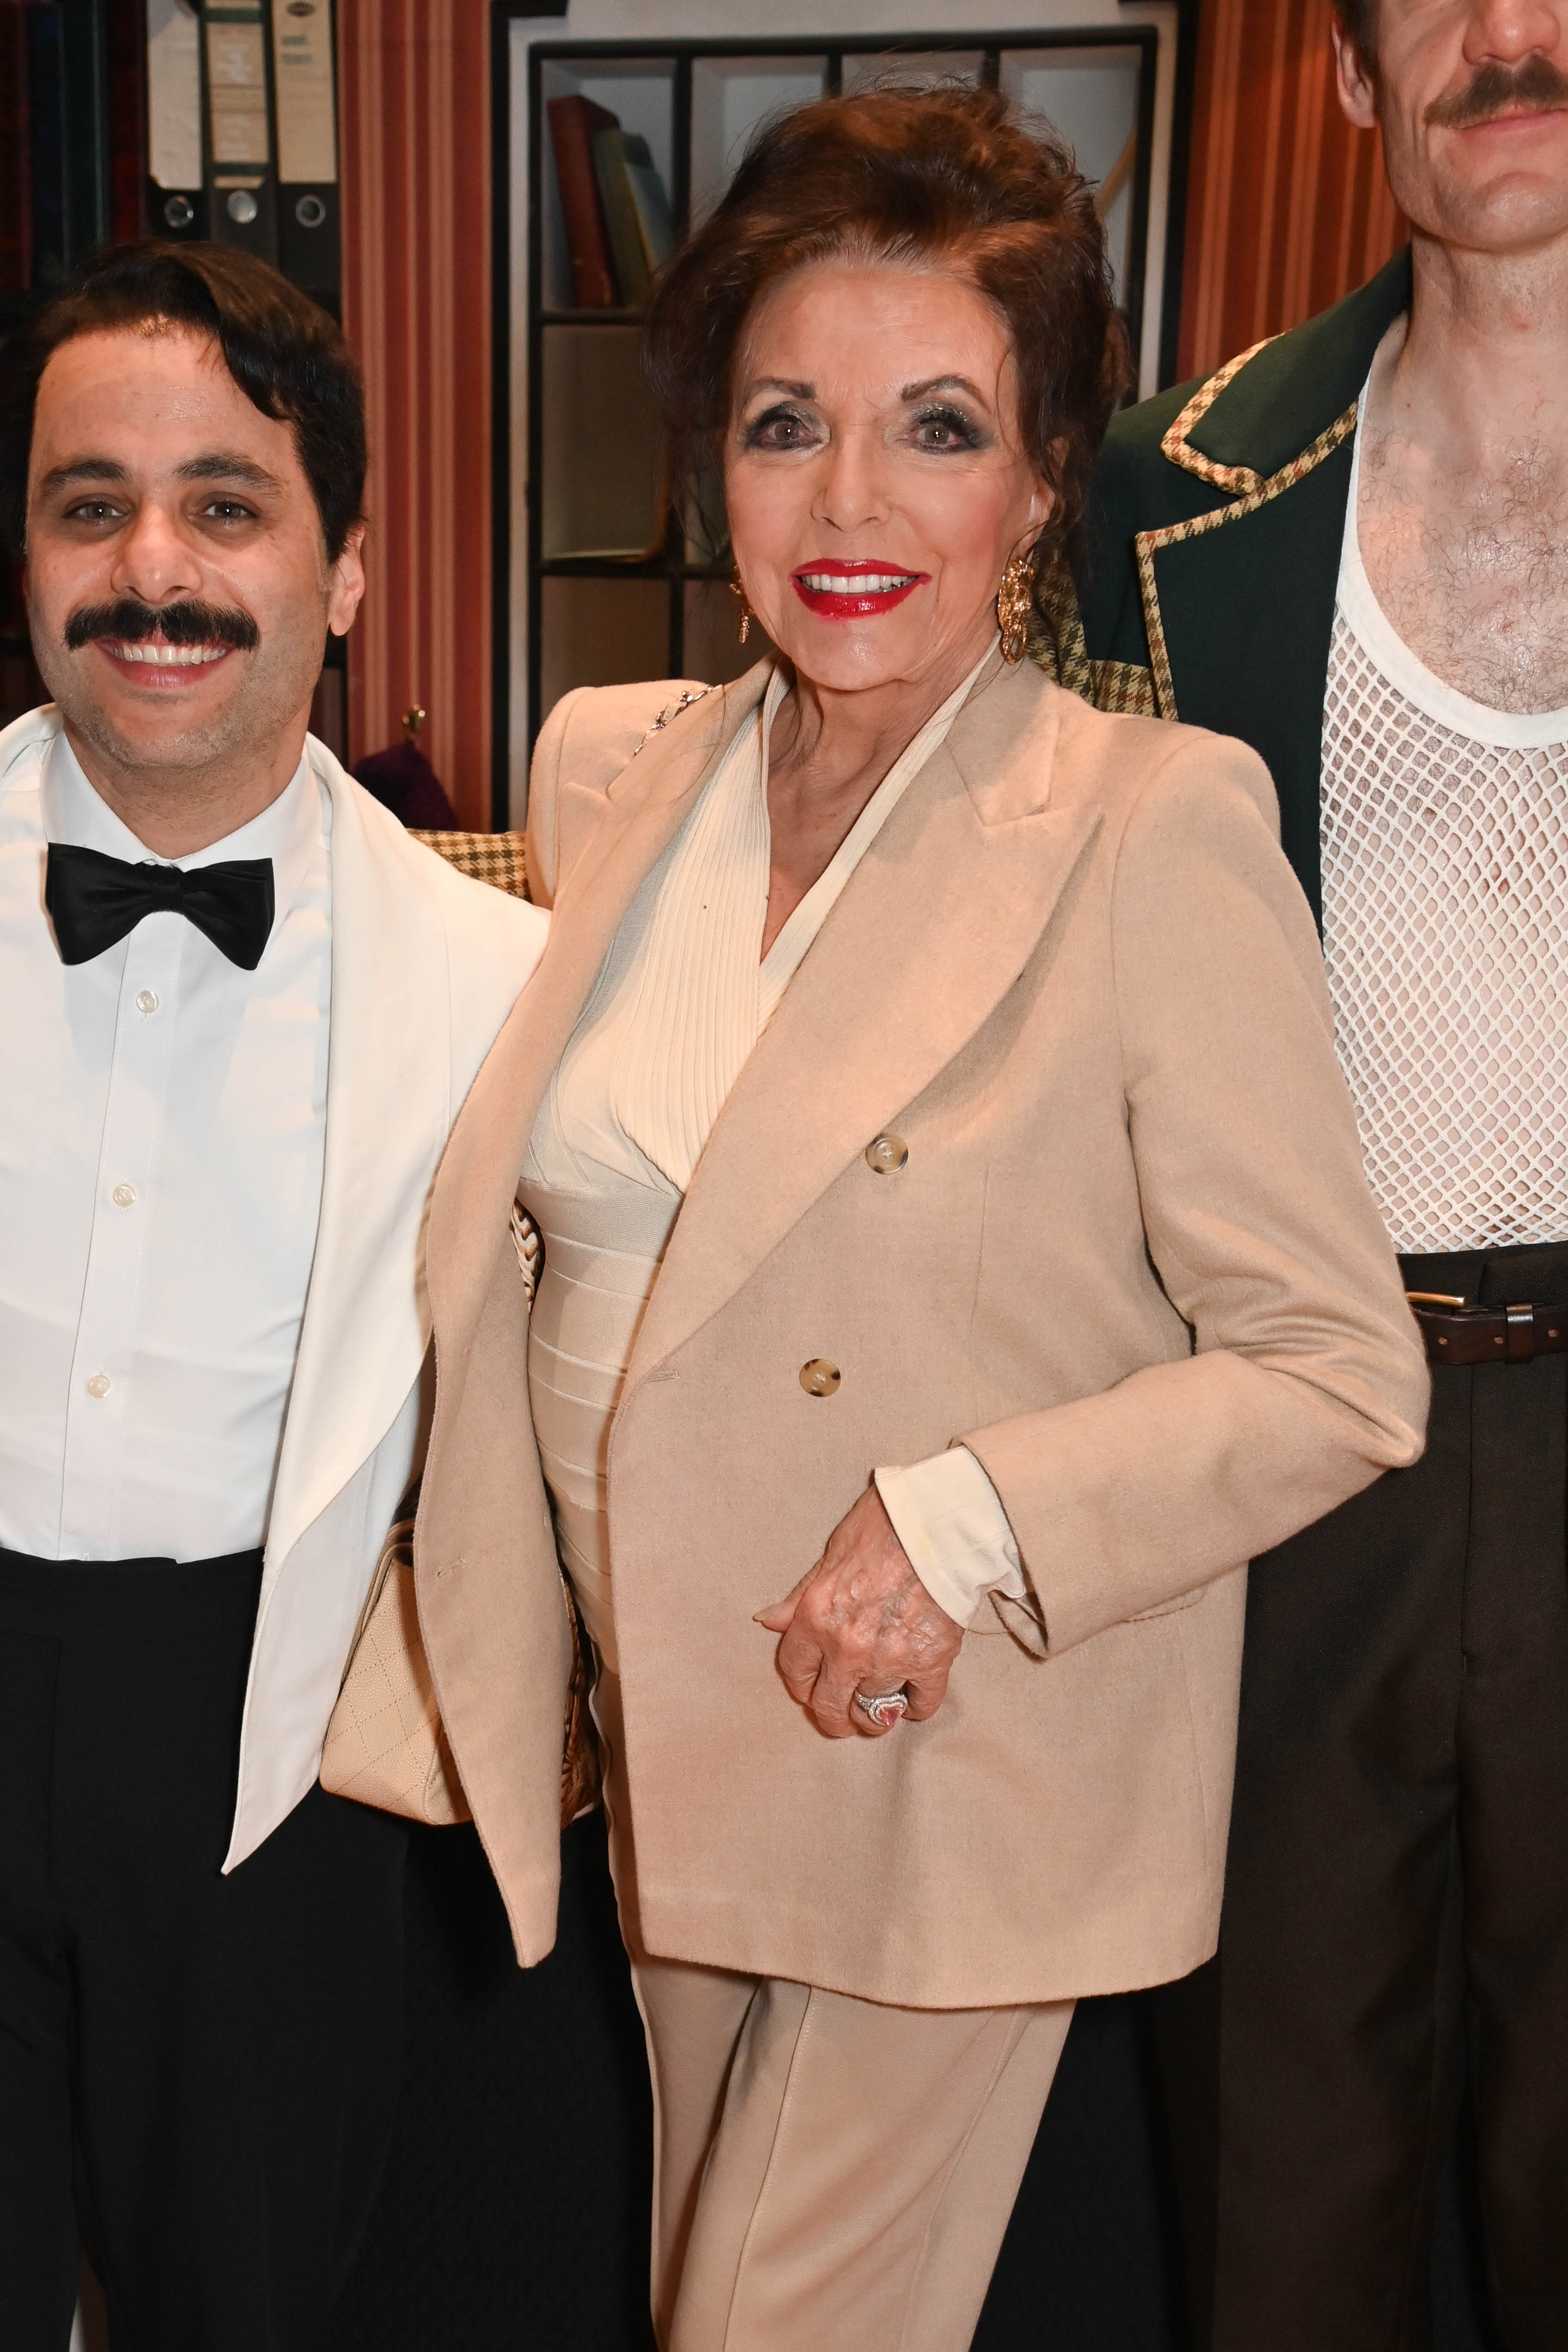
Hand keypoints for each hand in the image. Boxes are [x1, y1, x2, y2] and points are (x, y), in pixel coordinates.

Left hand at [757, 1484, 963, 1737]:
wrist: (939, 1523)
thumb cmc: (884, 1528)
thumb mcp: (830, 1557)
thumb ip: (800, 1598)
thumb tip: (768, 1619)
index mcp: (817, 1619)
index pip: (795, 1674)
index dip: (803, 1685)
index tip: (812, 1687)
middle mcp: (848, 1647)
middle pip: (830, 1708)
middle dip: (834, 1716)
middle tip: (843, 1712)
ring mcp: (890, 1659)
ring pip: (874, 1714)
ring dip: (875, 1712)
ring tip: (880, 1701)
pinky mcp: (931, 1664)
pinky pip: (920, 1707)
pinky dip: (916, 1705)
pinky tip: (913, 1692)